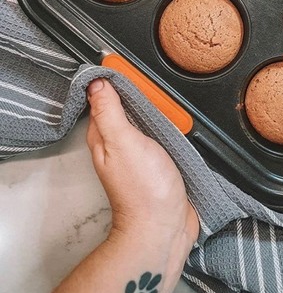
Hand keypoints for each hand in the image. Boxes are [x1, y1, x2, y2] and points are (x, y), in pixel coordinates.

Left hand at [86, 78, 198, 251]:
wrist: (165, 226)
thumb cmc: (143, 188)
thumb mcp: (123, 141)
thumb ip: (109, 111)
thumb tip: (96, 83)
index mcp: (103, 135)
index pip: (103, 97)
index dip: (114, 79)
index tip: (128, 67)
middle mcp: (117, 142)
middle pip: (126, 106)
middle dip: (140, 93)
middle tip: (156, 88)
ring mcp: (137, 152)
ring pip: (144, 119)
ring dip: (156, 109)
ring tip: (169, 102)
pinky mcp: (155, 161)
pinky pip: (159, 134)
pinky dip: (166, 125)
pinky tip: (177, 123)